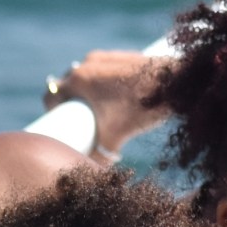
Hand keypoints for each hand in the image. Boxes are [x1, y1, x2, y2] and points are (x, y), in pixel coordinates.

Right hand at [42, 49, 169, 158]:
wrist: (175, 84)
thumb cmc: (142, 108)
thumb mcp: (116, 136)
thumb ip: (101, 155)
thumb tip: (94, 170)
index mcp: (78, 79)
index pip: (51, 95)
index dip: (52, 112)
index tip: (60, 123)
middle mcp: (86, 63)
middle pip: (67, 85)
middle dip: (70, 103)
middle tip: (80, 121)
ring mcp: (103, 56)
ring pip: (85, 76)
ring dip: (86, 92)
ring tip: (98, 110)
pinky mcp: (119, 55)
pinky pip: (102, 70)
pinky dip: (102, 83)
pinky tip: (115, 97)